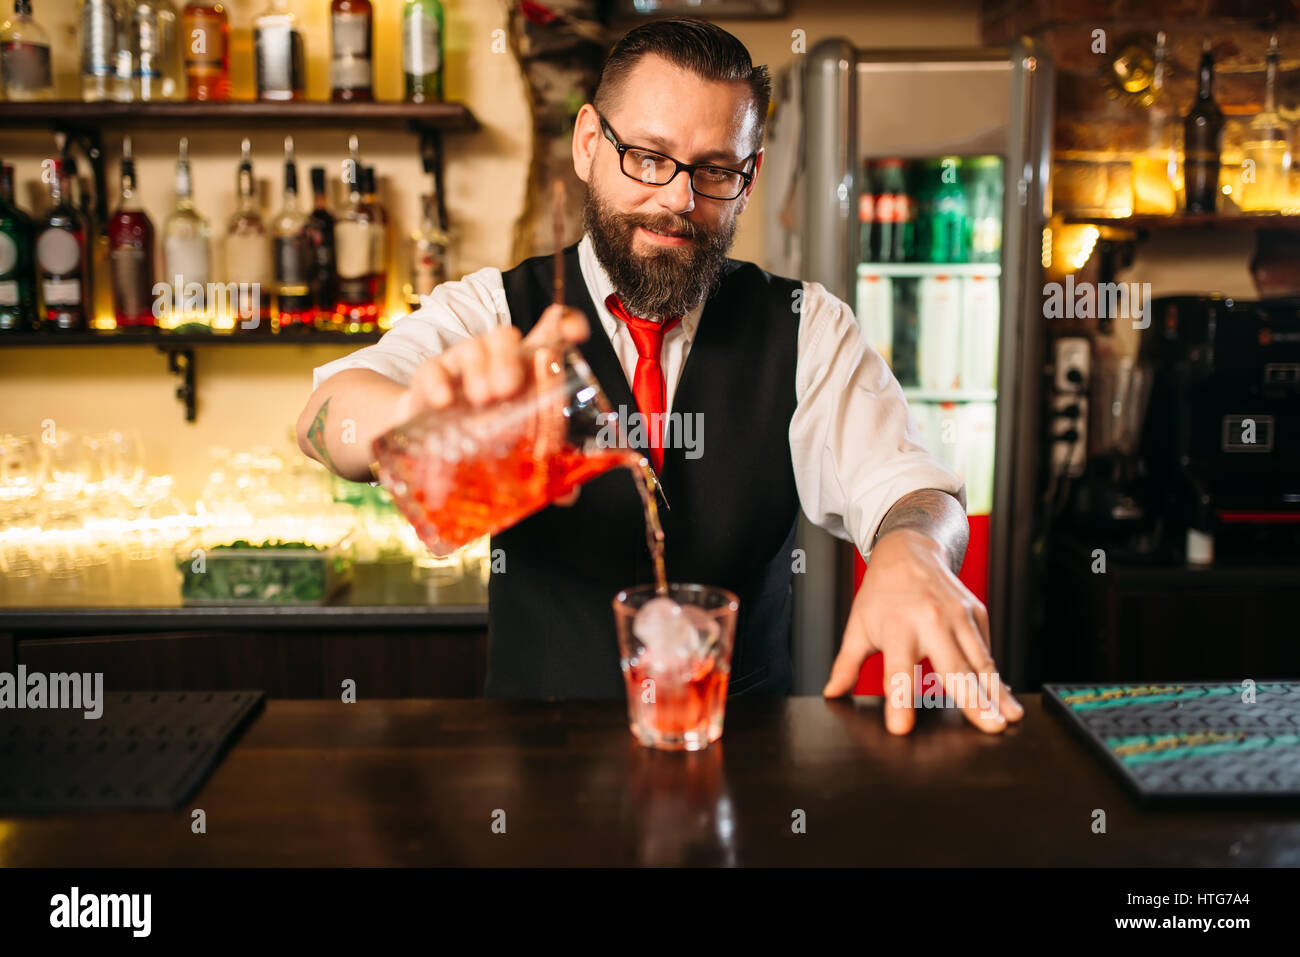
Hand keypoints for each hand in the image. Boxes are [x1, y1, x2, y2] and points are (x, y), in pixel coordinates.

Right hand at [395, 306, 588, 506]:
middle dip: (510, 359)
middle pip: (506, 338)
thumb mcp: (515, 450)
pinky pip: (432, 369)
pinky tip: (445, 402)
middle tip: (510, 389)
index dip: (565, 326)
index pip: (548, 338)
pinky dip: (438, 383)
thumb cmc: (483, 435)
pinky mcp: (430, 376)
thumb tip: (567, 495)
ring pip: (472, 347)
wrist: (428, 438)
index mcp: (525, 372)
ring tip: (483, 398)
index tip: (576, 332)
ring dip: (480, 369)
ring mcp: (461, 365)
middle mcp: (495, 361)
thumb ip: (546, 472)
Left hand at [822, 529, 1023, 734]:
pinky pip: (987, 651)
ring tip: (1010, 719)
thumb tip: (832, 693)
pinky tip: (1004, 697)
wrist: (909, 552)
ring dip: (997, 693)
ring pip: (981, 662)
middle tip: (989, 728)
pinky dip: (996, 675)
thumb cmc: (881, 593)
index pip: (897, 670)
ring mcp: (958, 616)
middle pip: (953, 668)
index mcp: (897, 627)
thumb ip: (846, 664)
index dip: (898, 700)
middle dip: (973, 701)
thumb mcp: (858, 626)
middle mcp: (931, 621)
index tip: (901, 728)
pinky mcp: (976, 614)